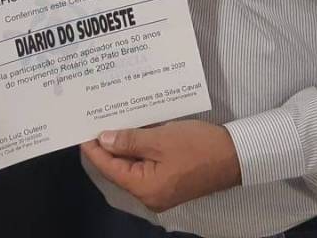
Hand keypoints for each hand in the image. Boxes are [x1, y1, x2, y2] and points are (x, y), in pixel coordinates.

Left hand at [80, 120, 240, 211]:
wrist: (235, 155)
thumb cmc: (197, 147)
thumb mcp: (160, 139)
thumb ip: (129, 140)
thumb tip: (103, 140)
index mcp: (144, 187)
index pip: (109, 168)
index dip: (94, 149)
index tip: (81, 130)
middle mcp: (149, 194)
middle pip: (119, 168)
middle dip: (107, 145)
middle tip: (94, 121)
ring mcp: (161, 188)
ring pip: (133, 165)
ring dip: (123, 145)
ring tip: (109, 122)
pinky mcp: (171, 179)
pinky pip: (146, 164)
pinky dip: (138, 148)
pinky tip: (133, 130)